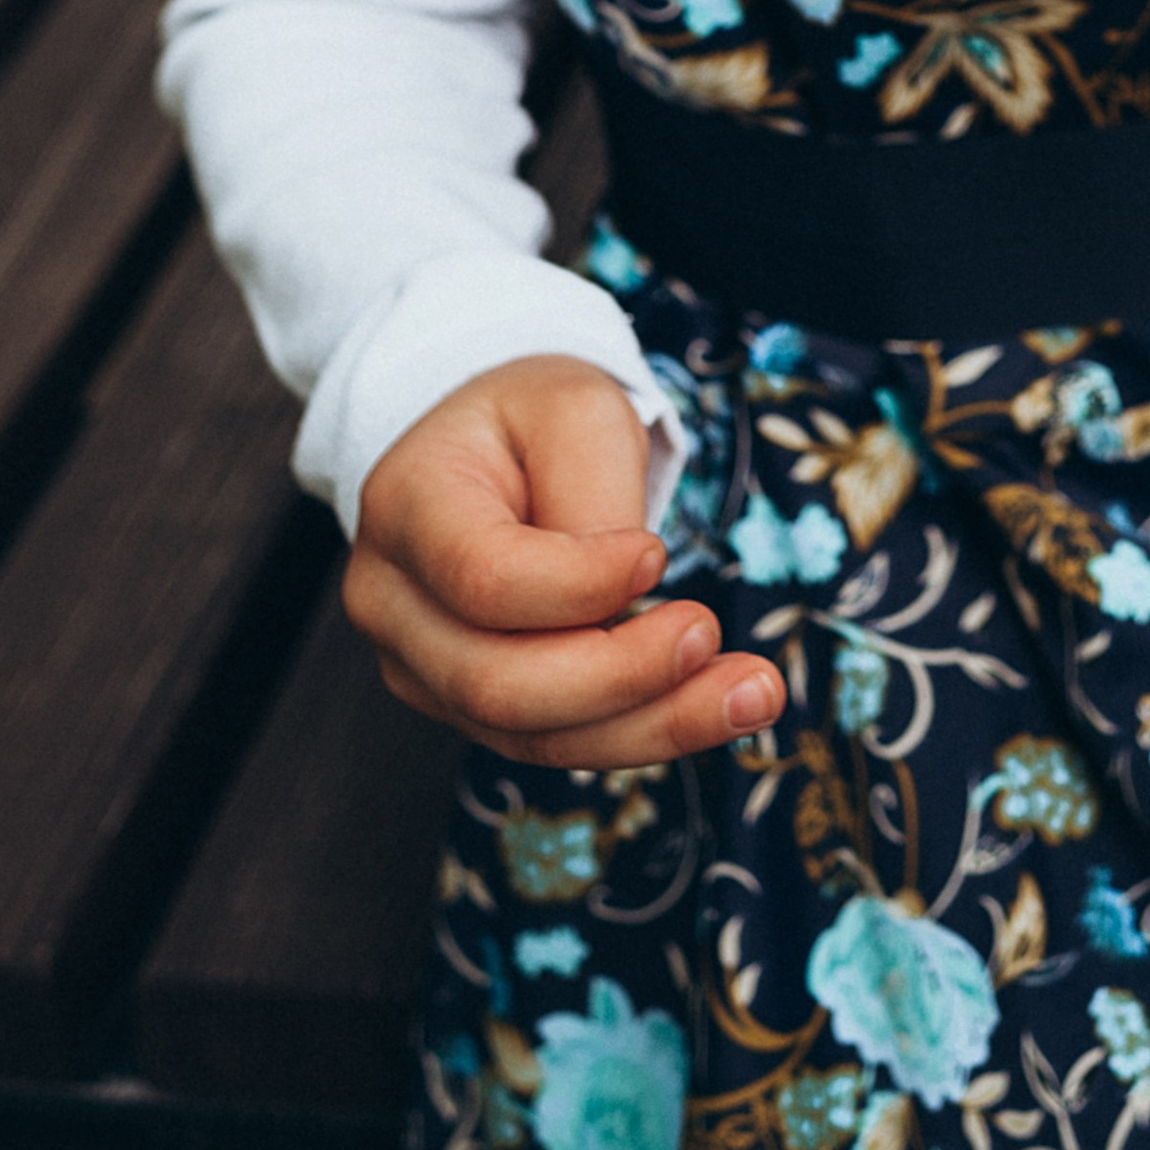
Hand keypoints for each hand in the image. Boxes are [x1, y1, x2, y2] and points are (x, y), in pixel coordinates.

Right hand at [344, 354, 783, 767]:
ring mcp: (423, 668)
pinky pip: (557, 740)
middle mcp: (394, 604)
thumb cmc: (532, 419)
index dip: (576, 586)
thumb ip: (593, 497)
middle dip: (623, 677)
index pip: (482, 577)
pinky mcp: (471, 707)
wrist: (488, 450)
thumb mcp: (574, 408)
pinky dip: (643, 731)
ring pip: (532, 734)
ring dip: (654, 725)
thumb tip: (626, 603)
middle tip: (713, 634)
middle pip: (497, 682)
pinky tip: (721, 704)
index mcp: (406, 508)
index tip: (658, 555)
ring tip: (755, 693)